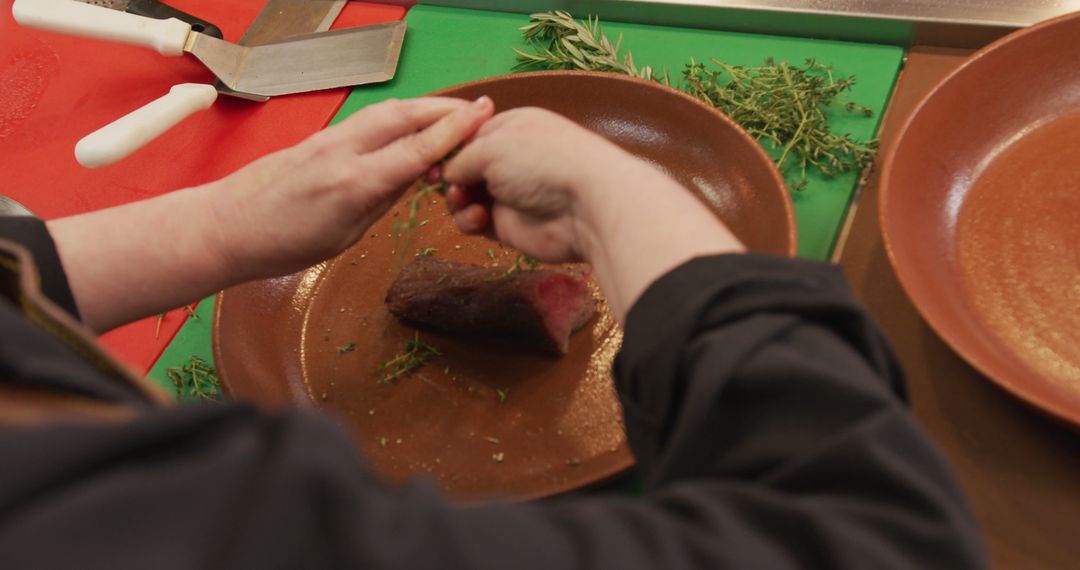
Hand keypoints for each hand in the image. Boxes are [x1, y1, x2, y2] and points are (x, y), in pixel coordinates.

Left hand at [48, 96, 493, 330]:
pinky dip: (398, 118)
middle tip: (479, 112)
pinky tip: (408, 127)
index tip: (485, 116)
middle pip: (406, 116)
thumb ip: (381, 200)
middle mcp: (346, 151)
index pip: (419, 149)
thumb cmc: (286, 245)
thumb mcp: (346, 235)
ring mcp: (330, 139)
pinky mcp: (320, 138)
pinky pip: (369, 121)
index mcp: (357, 183)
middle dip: (445, 110)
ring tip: (451, 115)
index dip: (455, 131)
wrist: (227, 225)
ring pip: (387, 113)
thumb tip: (413, 177)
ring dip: (423, 110)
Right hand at [442, 107, 744, 322]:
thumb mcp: (491, 146)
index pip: (468, 134)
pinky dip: (471, 222)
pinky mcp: (509, 226)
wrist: (586, 206)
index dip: (447, 147)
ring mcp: (509, 193)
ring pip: (464, 197)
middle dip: (449, 177)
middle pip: (463, 168)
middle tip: (448, 184)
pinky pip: (476, 223)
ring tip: (466, 202)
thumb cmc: (541, 160)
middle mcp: (509, 159)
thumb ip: (461, 157)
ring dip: (458, 200)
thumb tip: (448, 172)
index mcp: (510, 127)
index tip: (430, 157)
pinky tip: (480, 219)